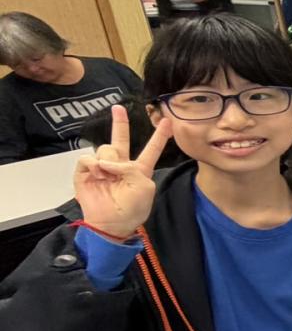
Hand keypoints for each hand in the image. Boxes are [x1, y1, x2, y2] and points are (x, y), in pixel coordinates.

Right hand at [74, 105, 172, 238]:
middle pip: (120, 139)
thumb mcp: (144, 187)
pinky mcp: (85, 173)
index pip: (151, 149)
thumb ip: (131, 168)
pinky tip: (98, 175)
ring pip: (105, 149)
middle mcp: (120, 166)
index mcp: (139, 169)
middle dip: (119, 123)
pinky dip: (93, 165)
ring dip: (108, 160)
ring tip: (108, 176)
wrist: (111, 223)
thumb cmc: (132, 208)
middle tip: (118, 107)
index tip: (167, 121)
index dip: (159, 136)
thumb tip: (107, 162)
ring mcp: (102, 168)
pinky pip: (88, 159)